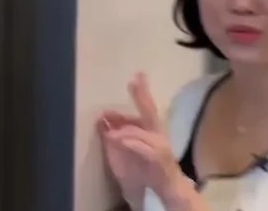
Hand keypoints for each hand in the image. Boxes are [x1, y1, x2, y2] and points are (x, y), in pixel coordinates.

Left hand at [98, 73, 198, 209]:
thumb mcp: (125, 152)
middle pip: (150, 111)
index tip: (137, 76)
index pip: (146, 108)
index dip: (142, 92)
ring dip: (123, 129)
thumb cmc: (145, 171)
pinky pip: (142, 147)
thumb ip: (115, 135)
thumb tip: (103, 119)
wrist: (164, 191)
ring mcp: (160, 146)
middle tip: (135, 81)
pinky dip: (130, 142)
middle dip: (142, 95)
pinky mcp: (158, 158)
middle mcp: (158, 134)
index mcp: (150, 131)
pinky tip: (118, 138)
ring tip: (110, 133)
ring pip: (140, 131)